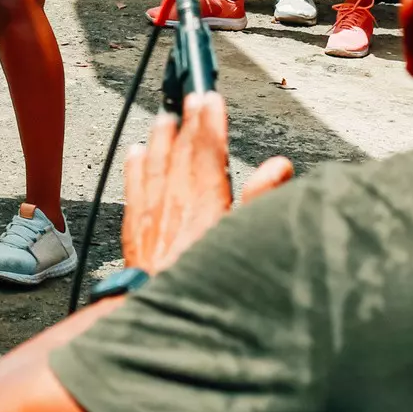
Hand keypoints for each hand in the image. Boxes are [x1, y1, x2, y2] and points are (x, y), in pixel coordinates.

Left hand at [121, 92, 292, 274]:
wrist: (165, 316)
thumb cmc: (209, 281)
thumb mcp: (244, 241)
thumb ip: (261, 200)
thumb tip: (279, 166)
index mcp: (207, 202)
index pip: (209, 150)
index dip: (210, 122)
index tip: (211, 98)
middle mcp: (176, 201)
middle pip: (182, 152)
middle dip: (188, 122)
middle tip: (190, 96)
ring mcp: (152, 215)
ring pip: (155, 164)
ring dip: (161, 138)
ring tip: (165, 118)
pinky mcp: (135, 231)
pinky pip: (133, 188)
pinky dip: (134, 167)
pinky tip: (134, 152)